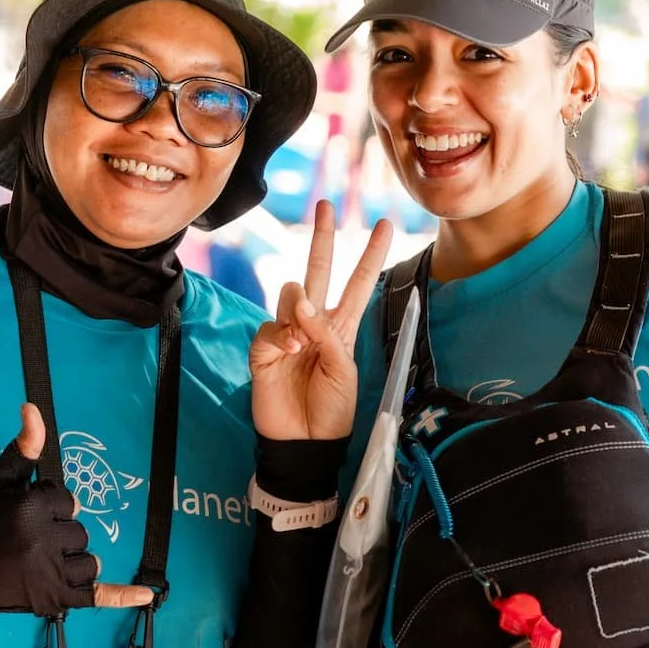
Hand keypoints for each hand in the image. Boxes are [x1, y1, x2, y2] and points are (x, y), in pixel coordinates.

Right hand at [0, 405, 151, 617]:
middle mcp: (45, 541)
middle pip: (79, 531)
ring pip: (88, 560)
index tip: (23, 518)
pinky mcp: (53, 599)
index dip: (47, 508)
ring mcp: (51, 573)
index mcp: (32, 508)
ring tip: (42, 563)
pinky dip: (120, 596)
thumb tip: (33, 409)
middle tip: (26, 543)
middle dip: (59, 534)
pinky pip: (96, 596)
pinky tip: (145, 594)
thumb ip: (23, 450)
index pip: (67, 501)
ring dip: (72, 560)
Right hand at [250, 202, 392, 441]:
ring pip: (291, 294)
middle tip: (326, 205)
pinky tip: (288, 354)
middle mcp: (313, 324)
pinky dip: (281, 336)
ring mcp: (287, 333)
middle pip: (319, 270)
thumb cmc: (332, 411)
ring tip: (302, 343)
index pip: (359, 284)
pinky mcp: (264, 348)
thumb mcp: (345, 371)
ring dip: (299, 309)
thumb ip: (327, 334)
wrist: (304, 442)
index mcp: (341, 328)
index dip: (370, 255)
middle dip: (323, 237)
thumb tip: (301, 305)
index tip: (384, 225)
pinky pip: (271, 326)